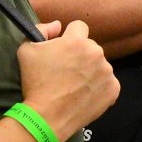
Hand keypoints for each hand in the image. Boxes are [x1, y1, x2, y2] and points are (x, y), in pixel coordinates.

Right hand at [17, 20, 117, 138]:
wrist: (48, 116)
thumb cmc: (36, 82)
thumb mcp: (27, 50)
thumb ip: (42, 30)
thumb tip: (58, 25)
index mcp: (77, 41)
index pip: (79, 27)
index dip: (70, 36)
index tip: (64, 48)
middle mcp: (96, 53)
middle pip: (90, 47)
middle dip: (80, 55)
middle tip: (67, 71)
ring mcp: (108, 72)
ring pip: (100, 65)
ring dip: (91, 71)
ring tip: (75, 86)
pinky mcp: (114, 89)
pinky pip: (108, 82)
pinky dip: (99, 87)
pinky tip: (85, 95)